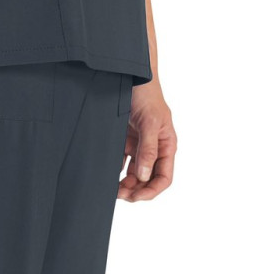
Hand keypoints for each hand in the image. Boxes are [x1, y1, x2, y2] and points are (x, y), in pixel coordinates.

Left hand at [118, 80, 176, 201]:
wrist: (131, 76)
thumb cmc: (146, 95)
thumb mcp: (150, 122)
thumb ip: (148, 149)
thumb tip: (145, 176)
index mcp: (166, 145)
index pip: (164, 177)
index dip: (151, 190)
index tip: (136, 197)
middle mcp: (154, 148)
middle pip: (148, 178)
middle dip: (136, 190)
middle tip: (120, 195)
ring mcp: (139, 145)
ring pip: (135, 172)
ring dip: (125, 183)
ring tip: (112, 189)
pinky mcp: (125, 140)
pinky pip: (122, 161)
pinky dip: (116, 170)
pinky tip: (107, 175)